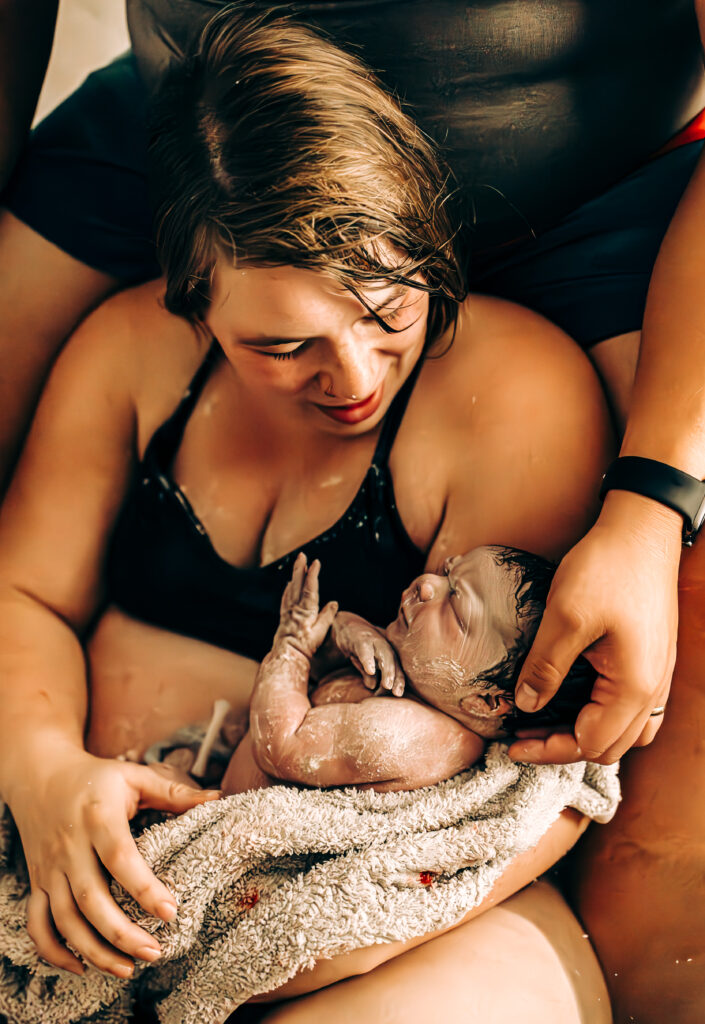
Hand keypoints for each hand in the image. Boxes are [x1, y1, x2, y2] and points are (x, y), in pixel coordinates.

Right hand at [10, 747, 218, 976]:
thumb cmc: (96, 779)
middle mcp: (70, 847)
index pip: (120, 858)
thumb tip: (217, 797)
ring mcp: (50, 868)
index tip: (172, 912)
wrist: (40, 776)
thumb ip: (173, 792)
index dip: (144, 888)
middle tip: (155, 953)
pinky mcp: (37, 882)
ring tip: (127, 968)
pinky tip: (81, 966)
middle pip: (92, 899)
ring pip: (65, 919)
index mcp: (98, 818)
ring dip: (94, 949)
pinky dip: (54, 950)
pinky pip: (37, 923)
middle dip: (122, 933)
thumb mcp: (134, 777)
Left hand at [274, 553, 337, 659]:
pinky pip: (285, 597)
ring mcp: (288, 611)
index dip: (312, 574)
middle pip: (297, 584)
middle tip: (302, 555)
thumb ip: (326, 616)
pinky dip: (287, 588)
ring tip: (297, 564)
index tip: (315, 562)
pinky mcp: (284, 616)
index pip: (310, 588)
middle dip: (300, 568)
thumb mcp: (320, 632)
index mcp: (305, 611)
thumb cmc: (305, 646)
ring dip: (295, 575)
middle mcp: (295, 608)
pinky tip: (288, 584)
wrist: (288, 655)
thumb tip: (334, 603)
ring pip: (291, 589)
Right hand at [332, 611, 405, 694]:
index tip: (399, 694)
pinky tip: (370, 670)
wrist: (346, 625)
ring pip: (383, 655)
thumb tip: (372, 687)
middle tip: (396, 692)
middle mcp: (383, 646)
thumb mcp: (365, 662)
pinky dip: (368, 659)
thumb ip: (369, 674)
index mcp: (387, 653)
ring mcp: (373, 641)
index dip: (399, 681)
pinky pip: (365, 649)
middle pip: (394, 662)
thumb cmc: (359, 646)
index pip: (396, 668)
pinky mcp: (360, 638)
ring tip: (387, 685)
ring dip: (387, 670)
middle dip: (396, 677)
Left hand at [509, 493, 680, 764]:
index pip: (588, 744)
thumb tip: (525, 705)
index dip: (547, 749)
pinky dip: (600, 715)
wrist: (641, 531)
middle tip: (521, 733)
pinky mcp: (651, 661)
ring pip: (623, 731)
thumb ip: (544, 666)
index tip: (510, 743)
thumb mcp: (565, 616)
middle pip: (607, 746)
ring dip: (584, 733)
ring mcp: (656, 676)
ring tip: (543, 721)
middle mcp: (652, 690)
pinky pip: (631, 709)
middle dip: (562, 746)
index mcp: (633, 686)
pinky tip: (572, 700)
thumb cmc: (606, 568)